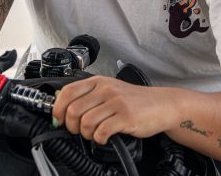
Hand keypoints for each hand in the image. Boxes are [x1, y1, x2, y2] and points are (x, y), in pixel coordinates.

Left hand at [52, 76, 173, 144]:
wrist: (162, 104)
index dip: (58, 108)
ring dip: (86, 134)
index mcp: (98, 81)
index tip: (58, 119)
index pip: (68, 92)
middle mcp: (106, 89)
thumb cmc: (135, 100)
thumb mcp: (109, 90)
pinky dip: (99, 139)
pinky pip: (102, 131)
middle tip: (78, 131)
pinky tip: (104, 138)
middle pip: (74, 110)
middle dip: (71, 126)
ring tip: (94, 134)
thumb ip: (89, 96)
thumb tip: (62, 108)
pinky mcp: (126, 117)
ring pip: (86, 122)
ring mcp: (116, 102)